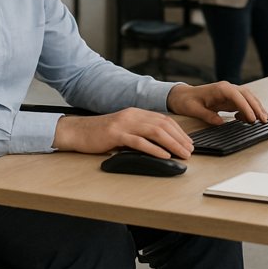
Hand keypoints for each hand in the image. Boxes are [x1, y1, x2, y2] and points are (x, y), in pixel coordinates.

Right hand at [53, 107, 193, 158]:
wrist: (77, 132)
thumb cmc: (99, 134)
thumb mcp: (123, 131)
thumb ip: (139, 134)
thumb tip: (160, 146)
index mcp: (135, 113)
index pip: (163, 120)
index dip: (179, 131)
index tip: (189, 142)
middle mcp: (132, 115)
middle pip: (163, 125)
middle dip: (180, 138)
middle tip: (190, 150)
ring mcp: (124, 123)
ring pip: (155, 132)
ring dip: (172, 144)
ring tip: (182, 154)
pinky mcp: (116, 134)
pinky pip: (139, 141)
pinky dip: (154, 149)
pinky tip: (164, 155)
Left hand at [166, 81, 267, 126]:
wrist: (182, 96)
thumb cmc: (187, 101)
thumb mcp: (193, 109)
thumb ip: (207, 115)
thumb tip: (220, 122)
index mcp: (219, 88)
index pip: (237, 96)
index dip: (246, 107)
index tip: (252, 118)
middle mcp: (227, 88)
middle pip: (247, 95)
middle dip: (256, 107)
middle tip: (264, 120)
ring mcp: (229, 93)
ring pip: (248, 97)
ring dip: (256, 107)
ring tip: (263, 120)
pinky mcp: (229, 99)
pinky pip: (243, 102)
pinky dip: (250, 109)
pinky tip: (249, 119)